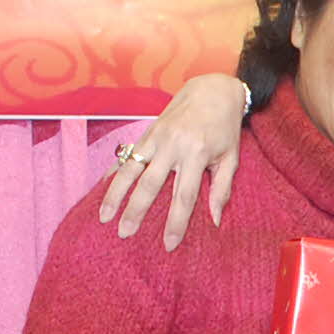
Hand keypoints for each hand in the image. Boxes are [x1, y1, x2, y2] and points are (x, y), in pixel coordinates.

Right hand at [100, 74, 247, 249]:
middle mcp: (174, 145)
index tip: (168, 244)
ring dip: (115, 194)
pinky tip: (102, 188)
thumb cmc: (225, 128)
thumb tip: (214, 220)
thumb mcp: (231, 157)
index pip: (184, 196)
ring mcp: (157, 137)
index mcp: (198, 154)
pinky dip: (114, 172)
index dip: (176, 222)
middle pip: (150, 185)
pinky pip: (128, 155)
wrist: (213, 89)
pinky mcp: (148, 131)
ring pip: (131, 169)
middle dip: (136, 211)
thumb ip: (222, 188)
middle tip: (125, 234)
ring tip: (104, 216)